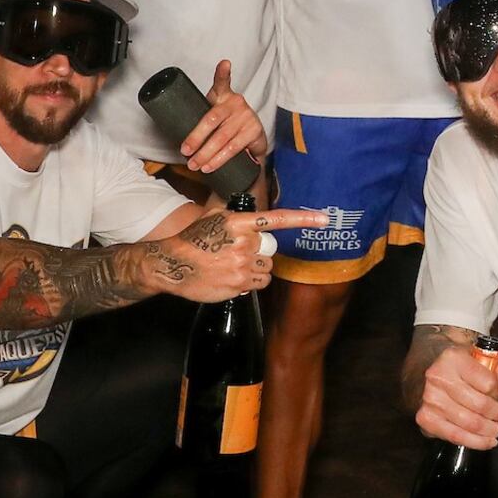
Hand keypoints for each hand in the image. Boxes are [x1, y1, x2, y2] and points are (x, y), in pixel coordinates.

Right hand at [145, 205, 329, 301]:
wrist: (172, 265)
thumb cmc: (193, 239)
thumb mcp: (213, 216)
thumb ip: (236, 214)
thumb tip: (254, 212)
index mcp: (239, 222)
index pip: (276, 219)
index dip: (303, 220)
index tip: (324, 219)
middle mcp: (244, 243)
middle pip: (270, 251)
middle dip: (259, 254)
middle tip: (237, 254)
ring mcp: (242, 265)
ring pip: (266, 269)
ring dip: (254, 270)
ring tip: (231, 267)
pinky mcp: (239, 284)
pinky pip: (257, 285)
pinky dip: (248, 283)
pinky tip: (230, 278)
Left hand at [174, 59, 268, 174]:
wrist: (252, 141)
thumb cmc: (226, 125)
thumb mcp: (214, 115)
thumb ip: (200, 116)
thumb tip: (174, 133)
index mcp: (224, 96)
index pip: (223, 82)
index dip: (223, 73)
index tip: (224, 63)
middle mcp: (237, 103)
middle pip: (212, 120)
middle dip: (196, 138)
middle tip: (185, 151)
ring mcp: (247, 117)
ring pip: (222, 138)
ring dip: (206, 154)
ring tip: (194, 164)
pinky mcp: (254, 131)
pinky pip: (234, 147)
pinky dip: (219, 159)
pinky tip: (210, 166)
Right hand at [415, 339, 497, 449]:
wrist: (438, 373)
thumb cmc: (466, 367)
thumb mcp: (490, 359)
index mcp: (454, 358)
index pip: (489, 383)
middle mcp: (438, 378)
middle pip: (480, 405)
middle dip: (497, 414)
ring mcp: (430, 400)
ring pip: (470, 424)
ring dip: (489, 430)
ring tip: (495, 428)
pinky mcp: (426, 418)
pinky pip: (456, 437)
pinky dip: (475, 442)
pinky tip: (485, 440)